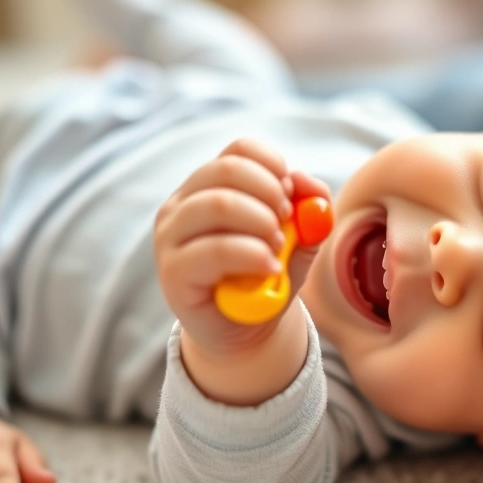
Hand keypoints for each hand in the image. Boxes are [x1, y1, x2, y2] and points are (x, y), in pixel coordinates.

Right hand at [155, 139, 329, 356]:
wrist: (244, 332)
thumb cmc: (266, 278)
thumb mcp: (298, 241)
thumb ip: (310, 210)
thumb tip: (308, 183)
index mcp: (210, 187)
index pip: (239, 150)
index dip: (273, 166)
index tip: (292, 194)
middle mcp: (183, 204)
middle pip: (227, 169)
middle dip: (270, 192)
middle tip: (288, 222)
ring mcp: (171, 236)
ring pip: (218, 204)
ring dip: (261, 222)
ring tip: (277, 249)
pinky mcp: (173, 270)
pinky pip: (215, 250)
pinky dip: (251, 255)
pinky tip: (270, 269)